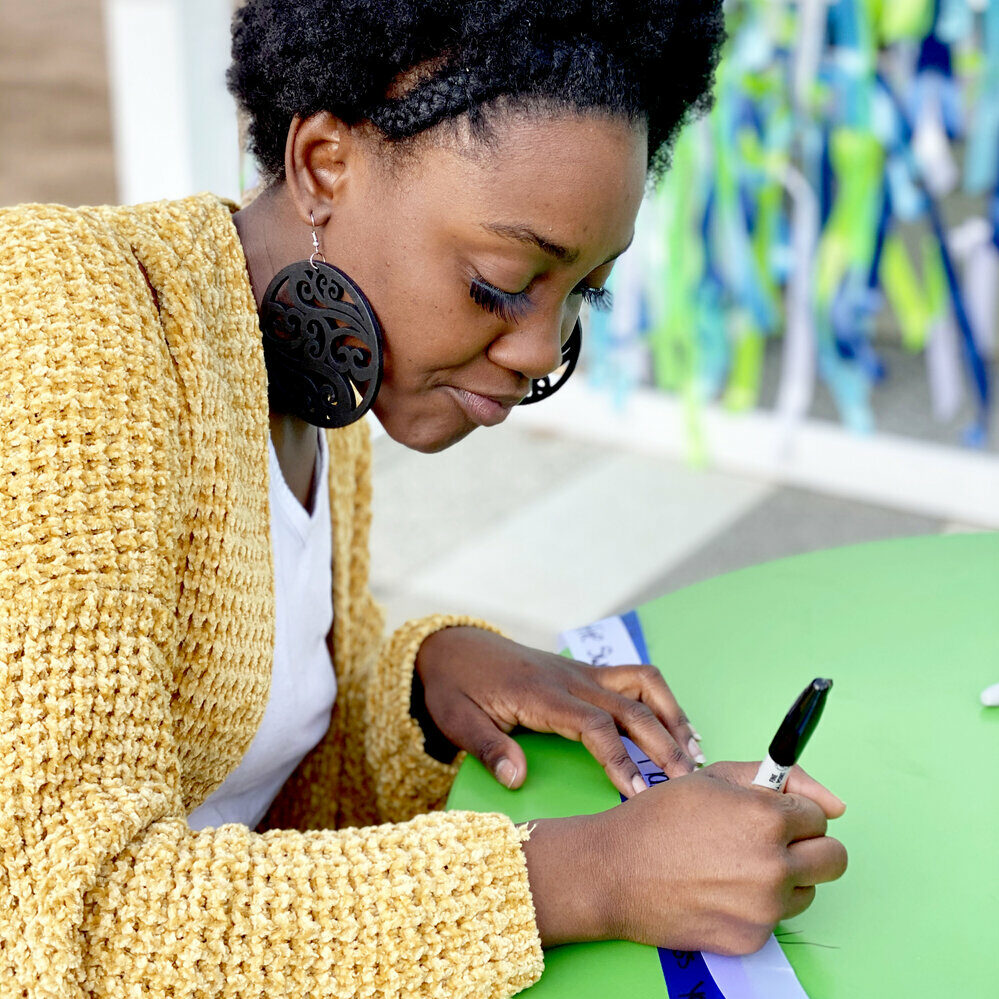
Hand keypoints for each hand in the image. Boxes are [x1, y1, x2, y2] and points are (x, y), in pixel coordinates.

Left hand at [414, 627, 701, 796]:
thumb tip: (516, 780)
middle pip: (631, 707)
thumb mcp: (457, 720)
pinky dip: (661, 701)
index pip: (593, 725)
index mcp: (540, 695)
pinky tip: (675, 728)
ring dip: (671, 715)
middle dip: (663, 745)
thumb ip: (487, 748)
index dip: (619, 759)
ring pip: (642, 682)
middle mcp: (569, 679)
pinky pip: (634, 679)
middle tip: (686, 784)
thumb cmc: (456, 688)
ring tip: (693, 753)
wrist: (456, 647)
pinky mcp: (585, 672)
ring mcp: (581, 672)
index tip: (636, 793)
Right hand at [522, 762, 847, 953]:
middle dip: (808, 845)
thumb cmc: (661, 818)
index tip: (771, 814)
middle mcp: (774, 865)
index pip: (819, 815)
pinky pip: (777, 918)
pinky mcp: (752, 939)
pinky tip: (720, 889)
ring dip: (784, 877)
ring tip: (734, 864)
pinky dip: (757, 905)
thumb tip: (834, 803)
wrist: (615, 869)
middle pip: (833, 858)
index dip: (792, 811)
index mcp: (767, 817)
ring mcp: (765, 908)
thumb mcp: (714, 777)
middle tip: (771, 841)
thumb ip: (778, 779)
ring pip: (807, 889)